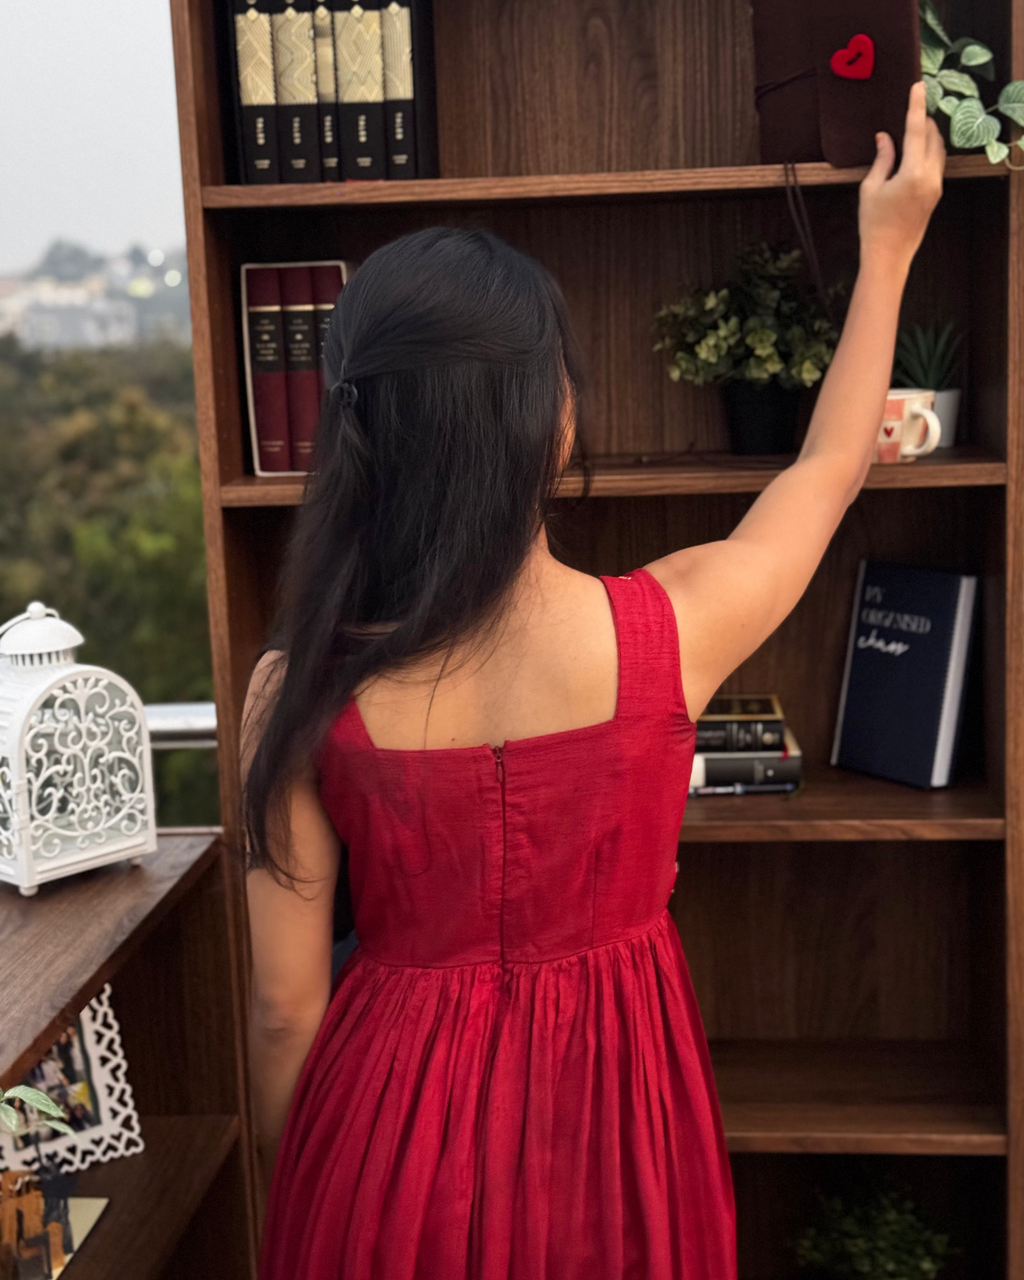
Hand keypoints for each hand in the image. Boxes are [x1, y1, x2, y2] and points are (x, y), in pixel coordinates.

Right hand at [858, 81, 944, 274]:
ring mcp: (936, 185)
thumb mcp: (871, 188)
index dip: (916, 106)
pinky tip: (914, 152)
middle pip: (932, 136)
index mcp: (913, 173)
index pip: (916, 130)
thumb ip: (882, 159)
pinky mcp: (936, 193)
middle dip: (923, 120)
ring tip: (912, 130)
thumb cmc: (874, 223)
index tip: (918, 86)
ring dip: (927, 135)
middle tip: (910, 110)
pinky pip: (936, 163)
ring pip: (938, 149)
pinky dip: (928, 151)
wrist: (889, 255)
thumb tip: (885, 137)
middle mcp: (930, 176)